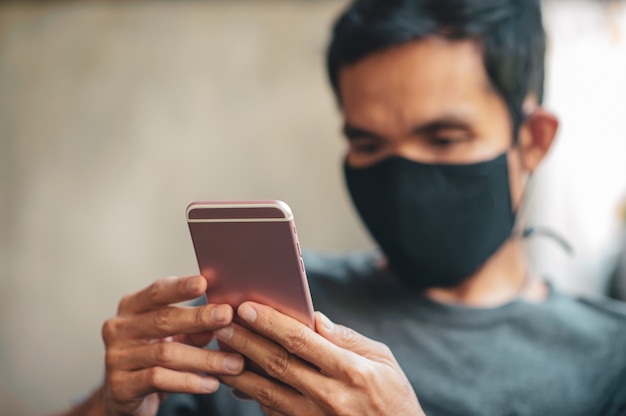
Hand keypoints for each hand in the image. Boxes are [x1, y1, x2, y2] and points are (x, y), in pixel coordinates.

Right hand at [100, 275, 244, 415]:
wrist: (122, 396)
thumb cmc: (151, 356)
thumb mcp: (172, 337)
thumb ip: (193, 327)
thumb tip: (223, 317)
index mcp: (131, 307)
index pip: (156, 292)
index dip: (180, 287)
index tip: (204, 282)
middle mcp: (119, 328)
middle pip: (163, 319)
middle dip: (199, 318)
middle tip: (227, 317)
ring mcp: (116, 357)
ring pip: (166, 353)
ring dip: (205, 358)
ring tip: (234, 363)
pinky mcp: (120, 386)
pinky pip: (159, 379)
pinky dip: (189, 381)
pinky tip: (212, 383)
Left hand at [215, 302, 424, 415]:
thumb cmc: (394, 398)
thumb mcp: (383, 361)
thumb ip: (347, 338)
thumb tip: (314, 318)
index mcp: (350, 370)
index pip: (301, 340)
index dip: (271, 323)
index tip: (247, 307)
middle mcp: (329, 396)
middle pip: (277, 363)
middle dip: (246, 341)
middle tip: (222, 324)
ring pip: (267, 392)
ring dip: (241, 370)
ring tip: (220, 351)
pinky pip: (273, 413)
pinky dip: (254, 396)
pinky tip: (239, 381)